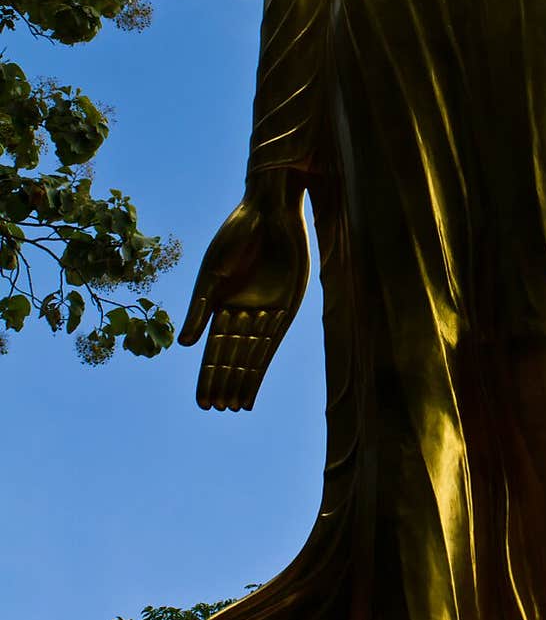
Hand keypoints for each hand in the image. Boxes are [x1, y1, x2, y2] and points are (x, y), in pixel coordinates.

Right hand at [178, 168, 309, 410]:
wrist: (270, 210)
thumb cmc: (236, 234)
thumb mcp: (213, 274)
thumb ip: (200, 309)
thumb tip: (184, 346)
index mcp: (221, 304)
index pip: (213, 348)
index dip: (208, 374)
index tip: (203, 401)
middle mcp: (243, 312)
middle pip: (231, 356)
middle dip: (225, 383)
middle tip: (219, 409)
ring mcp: (265, 311)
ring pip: (251, 355)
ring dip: (243, 380)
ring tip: (235, 406)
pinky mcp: (287, 306)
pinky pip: (272, 342)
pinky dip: (263, 364)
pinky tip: (255, 384)